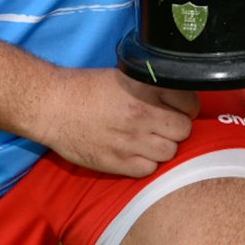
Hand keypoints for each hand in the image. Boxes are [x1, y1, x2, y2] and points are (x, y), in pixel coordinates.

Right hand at [40, 67, 200, 176]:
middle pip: (184, 131)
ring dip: (162, 147)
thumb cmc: (86, 88)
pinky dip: (145, 163)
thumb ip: (152, 87)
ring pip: (170, 153)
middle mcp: (142, 115)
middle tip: (163, 125)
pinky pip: (149, 169)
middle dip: (176, 128)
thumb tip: (178, 99)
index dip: (186, 108)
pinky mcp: (118, 162)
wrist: (53, 107)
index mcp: (146, 89)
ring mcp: (131, 141)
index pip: (190, 105)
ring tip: (147, 139)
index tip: (178, 109)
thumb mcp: (124, 75)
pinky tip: (134, 152)